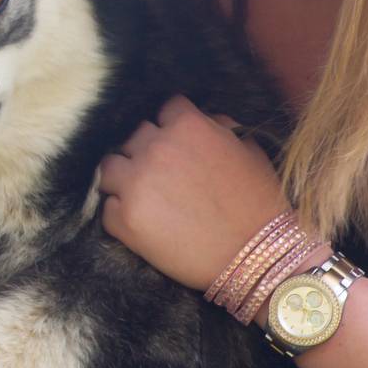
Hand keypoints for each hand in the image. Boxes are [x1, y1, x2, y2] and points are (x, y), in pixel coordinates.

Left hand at [96, 94, 290, 290]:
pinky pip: (108, 208)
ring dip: (123, 178)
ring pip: (110, 168)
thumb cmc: (260, 204)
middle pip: (135, 137)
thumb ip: (219, 128)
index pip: (166, 109)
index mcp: (187, 127)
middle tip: (163, 176)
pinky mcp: (124, 219)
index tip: (179, 144)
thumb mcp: (248, 151)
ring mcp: (136, 184)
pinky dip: (121, 214)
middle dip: (147, 152)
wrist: (259, 257)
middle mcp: (156, 149)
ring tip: (143, 196)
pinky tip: (144, 223)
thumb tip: (204, 119)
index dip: (174, 127)